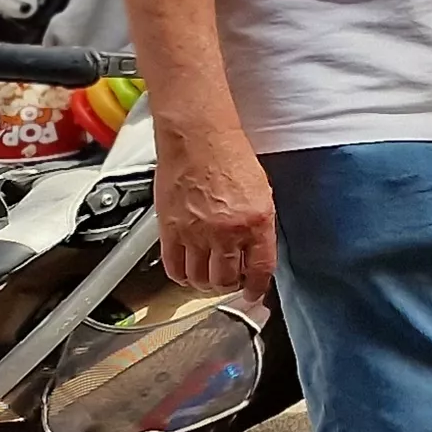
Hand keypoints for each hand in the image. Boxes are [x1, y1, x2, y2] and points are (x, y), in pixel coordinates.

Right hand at [157, 127, 278, 296]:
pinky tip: (187, 271)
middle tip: (230, 281)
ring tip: (209, 276)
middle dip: (229, 285)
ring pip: (199, 279)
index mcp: (256, 221)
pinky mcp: (170, 231)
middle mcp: (226, 232)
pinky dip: (181, 276)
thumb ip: (259, 227)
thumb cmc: (230, 157)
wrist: (198, 138)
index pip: (260, 269)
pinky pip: (173, 268)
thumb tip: (255, 253)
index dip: (257, 287)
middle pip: (226, 279)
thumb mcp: (262, 193)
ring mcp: (196, 233)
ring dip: (205, 284)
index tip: (255, 293)